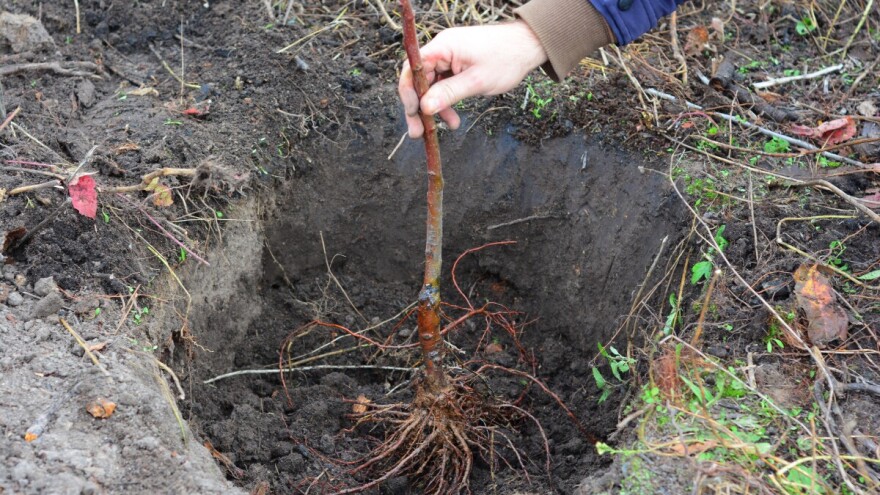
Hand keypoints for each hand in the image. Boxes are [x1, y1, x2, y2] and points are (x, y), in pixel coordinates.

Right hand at [398, 20, 547, 137]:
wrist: (527, 46)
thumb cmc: (506, 58)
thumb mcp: (477, 81)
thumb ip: (449, 94)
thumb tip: (425, 108)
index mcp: (443, 46)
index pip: (413, 68)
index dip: (408, 92)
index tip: (413, 113)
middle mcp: (441, 50)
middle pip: (419, 79)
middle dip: (419, 107)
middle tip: (418, 132)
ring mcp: (448, 57)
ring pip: (431, 86)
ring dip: (434, 108)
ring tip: (442, 129)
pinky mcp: (456, 65)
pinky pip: (443, 85)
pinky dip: (446, 102)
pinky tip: (453, 119)